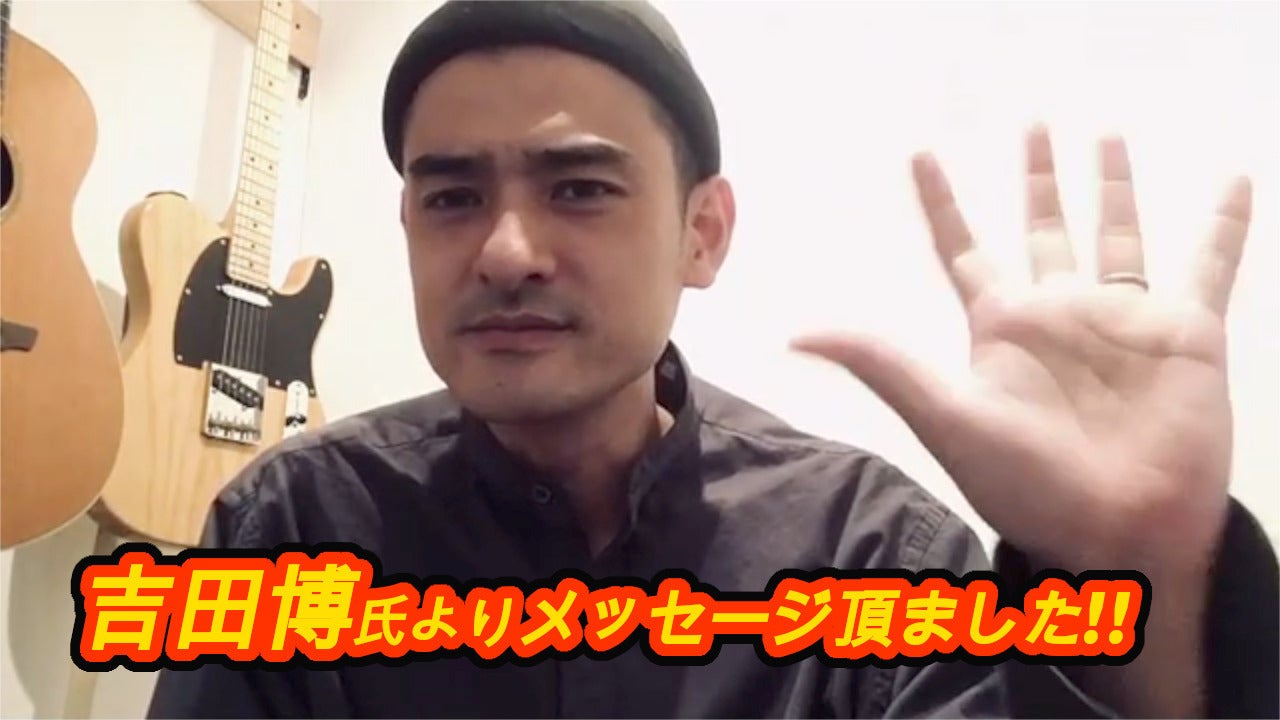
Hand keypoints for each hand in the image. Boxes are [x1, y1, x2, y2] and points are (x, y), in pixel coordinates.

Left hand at [792, 125, 1252, 580]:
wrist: (1117, 532)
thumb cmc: (1028, 485)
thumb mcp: (946, 418)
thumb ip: (882, 366)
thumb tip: (797, 335)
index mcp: (1002, 327)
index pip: (964, 249)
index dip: (942, 204)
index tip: (921, 155)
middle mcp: (1059, 313)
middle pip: (1042, 228)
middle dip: (1036, 179)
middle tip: (1031, 126)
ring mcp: (1122, 319)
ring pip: (1117, 232)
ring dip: (1112, 186)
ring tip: (1104, 134)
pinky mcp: (1187, 332)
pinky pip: (1210, 264)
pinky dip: (1225, 226)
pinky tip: (1235, 182)